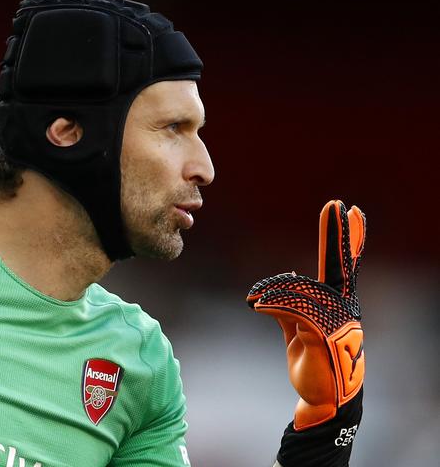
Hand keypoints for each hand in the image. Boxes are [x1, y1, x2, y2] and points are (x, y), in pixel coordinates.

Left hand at [246, 200, 365, 429]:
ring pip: (301, 289)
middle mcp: (342, 307)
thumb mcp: (298, 328)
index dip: (348, 239)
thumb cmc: (311, 361)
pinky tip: (255, 304)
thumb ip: (292, 305)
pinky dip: (271, 302)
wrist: (318, 397)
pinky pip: (292, 308)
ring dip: (273, 289)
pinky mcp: (321, 334)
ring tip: (253, 298)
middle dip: (336, 235)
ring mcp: (336, 320)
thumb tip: (286, 281)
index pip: (343, 265)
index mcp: (337, 303)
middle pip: (337, 265)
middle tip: (336, 206)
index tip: (351, 213)